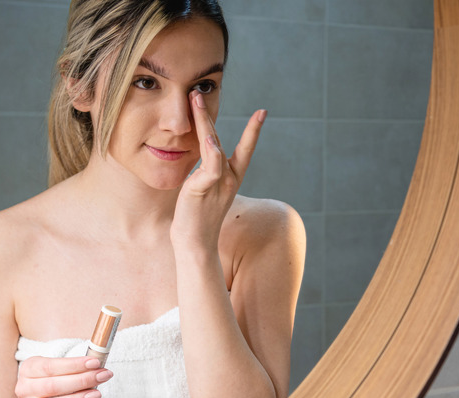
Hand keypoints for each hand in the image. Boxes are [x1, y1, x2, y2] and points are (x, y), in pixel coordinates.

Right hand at [15, 356, 112, 397]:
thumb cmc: (51, 383)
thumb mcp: (58, 371)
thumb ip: (74, 369)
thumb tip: (97, 367)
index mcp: (29, 369)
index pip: (51, 366)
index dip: (74, 364)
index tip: (95, 363)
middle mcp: (24, 388)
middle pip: (53, 385)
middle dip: (82, 380)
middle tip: (102, 376)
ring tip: (96, 395)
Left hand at [170, 90, 266, 250]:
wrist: (195, 244)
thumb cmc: (196, 220)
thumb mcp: (203, 192)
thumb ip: (206, 176)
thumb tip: (203, 164)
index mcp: (230, 178)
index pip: (244, 149)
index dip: (253, 131)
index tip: (263, 112)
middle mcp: (229, 178)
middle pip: (219, 139)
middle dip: (207, 114)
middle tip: (198, 92)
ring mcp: (219, 182)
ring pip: (213, 145)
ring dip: (203, 120)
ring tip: (194, 100)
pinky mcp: (205, 187)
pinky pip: (211, 164)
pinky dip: (211, 149)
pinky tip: (207, 136)